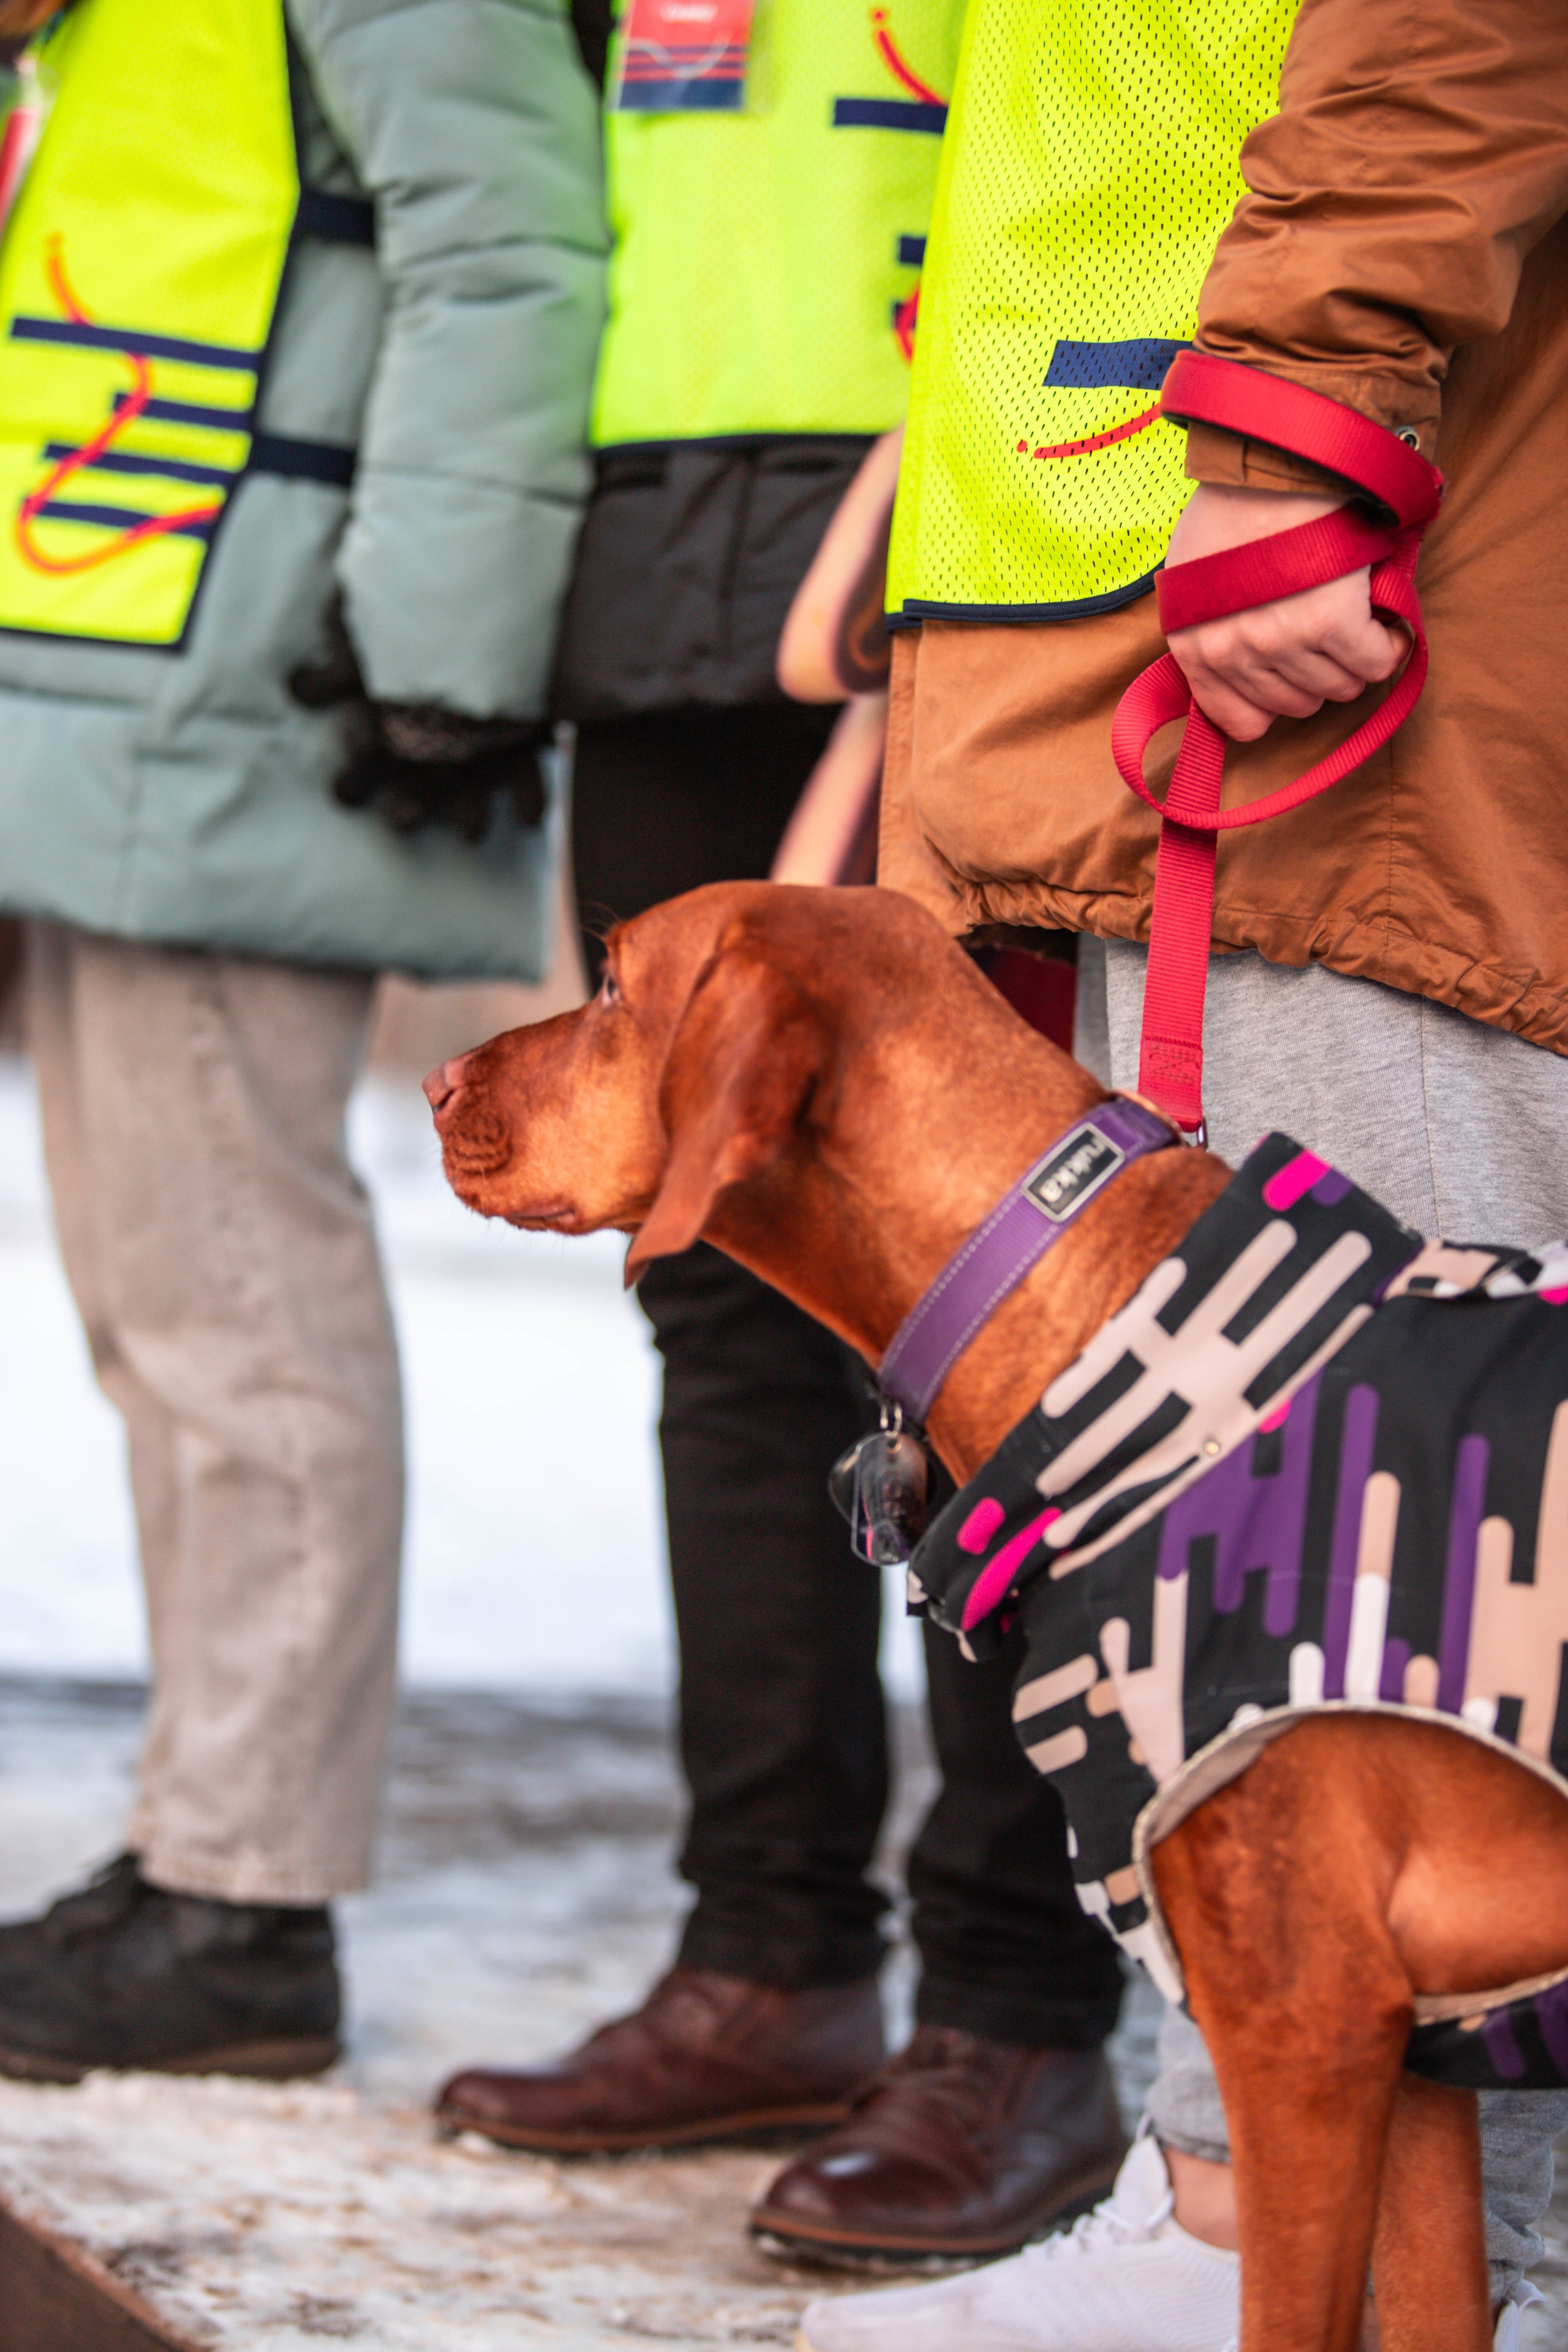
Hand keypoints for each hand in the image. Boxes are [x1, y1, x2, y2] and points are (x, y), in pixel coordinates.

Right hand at [289, 602, 548, 840]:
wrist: (494, 562)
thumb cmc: (417, 582)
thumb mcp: (369, 595)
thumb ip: (340, 634)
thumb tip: (301, 688)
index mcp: (385, 704)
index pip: (366, 743)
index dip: (361, 762)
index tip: (358, 767)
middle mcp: (428, 729)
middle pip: (414, 776)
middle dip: (408, 802)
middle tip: (402, 820)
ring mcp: (475, 736)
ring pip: (468, 783)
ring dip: (468, 809)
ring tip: (471, 831)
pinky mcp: (521, 737)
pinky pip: (526, 774)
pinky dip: (528, 797)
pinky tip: (527, 817)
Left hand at [1164, 483, 1406, 740]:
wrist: (1277, 455)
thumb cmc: (1237, 506)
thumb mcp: (1194, 577)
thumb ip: (1210, 628)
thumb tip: (1245, 663)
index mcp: (1196, 648)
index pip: (1239, 721)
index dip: (1274, 701)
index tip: (1292, 674)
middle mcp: (1234, 651)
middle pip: (1295, 704)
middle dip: (1318, 676)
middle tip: (1329, 637)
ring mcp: (1282, 639)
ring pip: (1337, 688)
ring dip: (1354, 662)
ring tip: (1357, 624)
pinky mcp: (1331, 621)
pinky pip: (1374, 663)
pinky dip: (1389, 648)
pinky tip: (1387, 626)